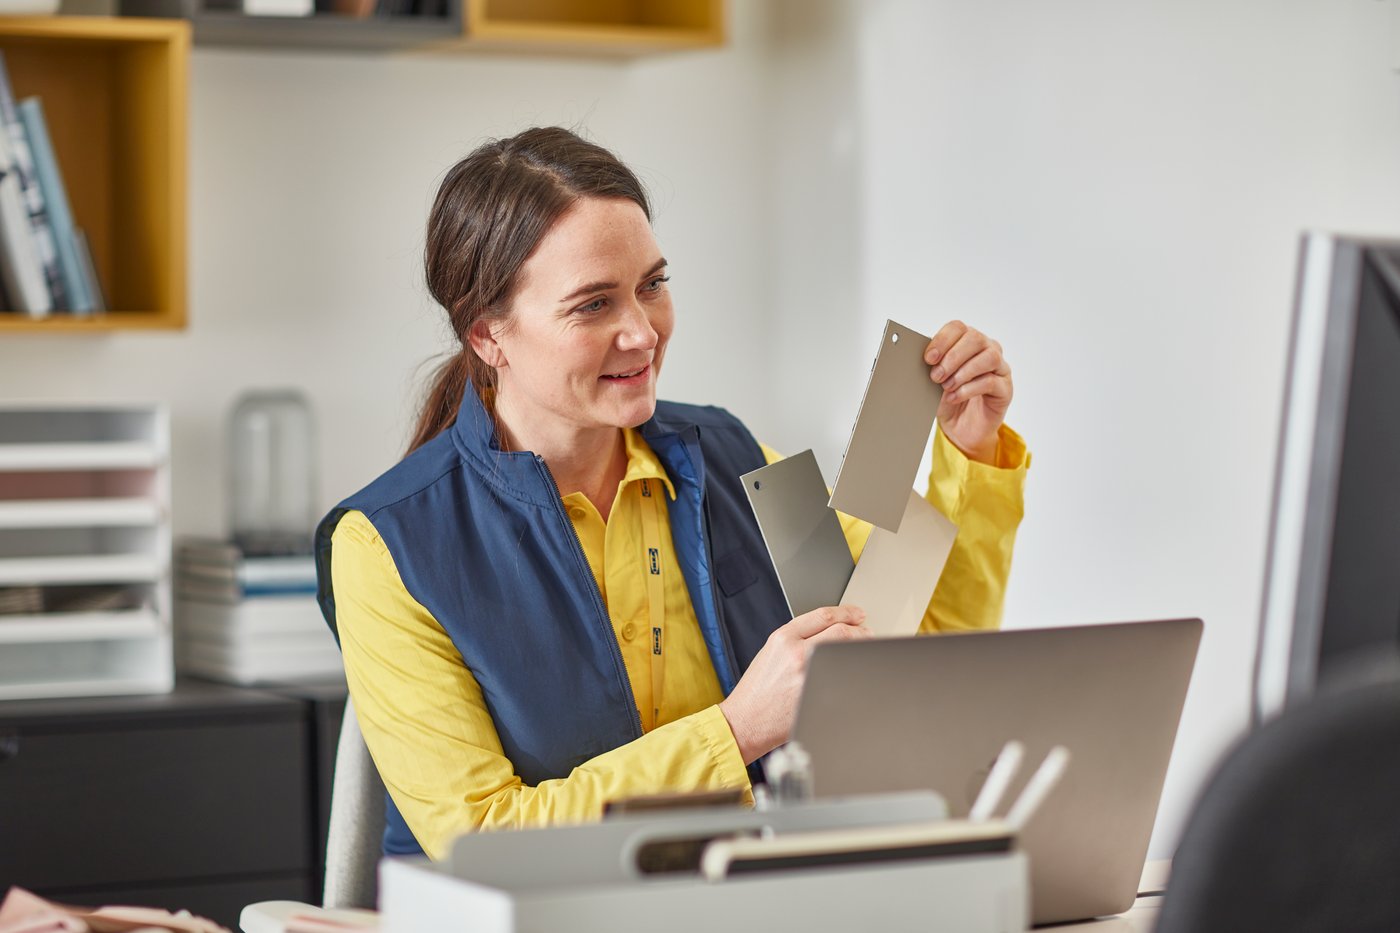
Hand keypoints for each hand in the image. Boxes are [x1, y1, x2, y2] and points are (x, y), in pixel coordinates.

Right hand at [719, 606, 870, 764]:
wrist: (744, 721)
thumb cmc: (756, 691)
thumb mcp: (770, 653)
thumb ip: (798, 639)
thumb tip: (830, 633)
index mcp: (783, 638)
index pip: (824, 616)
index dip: (847, 612)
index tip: (858, 614)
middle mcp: (796, 653)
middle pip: (841, 632)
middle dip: (860, 631)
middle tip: (867, 633)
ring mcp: (808, 675)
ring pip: (845, 653)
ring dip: (861, 650)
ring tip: (864, 650)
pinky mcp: (816, 696)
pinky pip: (843, 679)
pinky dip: (854, 672)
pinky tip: (857, 672)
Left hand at [924, 321, 1013, 463]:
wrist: (960, 429)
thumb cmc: (948, 399)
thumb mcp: (934, 381)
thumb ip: (932, 367)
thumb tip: (920, 359)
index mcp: (967, 342)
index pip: (958, 328)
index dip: (942, 340)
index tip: (929, 357)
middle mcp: (987, 350)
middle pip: (975, 338)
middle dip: (952, 357)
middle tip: (936, 375)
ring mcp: (1000, 368)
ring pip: (989, 357)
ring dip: (963, 372)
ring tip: (947, 386)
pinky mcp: (1005, 389)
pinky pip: (991, 381)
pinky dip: (969, 389)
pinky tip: (954, 397)